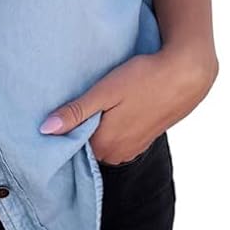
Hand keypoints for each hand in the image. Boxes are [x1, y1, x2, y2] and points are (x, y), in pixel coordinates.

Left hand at [38, 47, 218, 163]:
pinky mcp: (144, 140)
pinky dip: (112, 129)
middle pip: (86, 148)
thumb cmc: (142, 79)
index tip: (56, 115)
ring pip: (103, 144)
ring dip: (97, 129)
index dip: (63, 131)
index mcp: (104, 145)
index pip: (71, 148)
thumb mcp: (104, 92)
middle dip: (79, 131)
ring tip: (94, 106)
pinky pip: (118, 141)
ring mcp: (132, 149)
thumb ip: (76, 112)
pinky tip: (114, 110)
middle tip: (73, 105)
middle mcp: (117, 154)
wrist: (184, 76)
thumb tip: (45, 129)